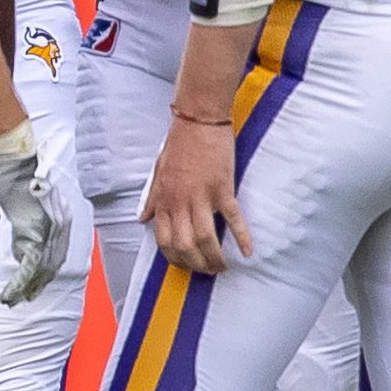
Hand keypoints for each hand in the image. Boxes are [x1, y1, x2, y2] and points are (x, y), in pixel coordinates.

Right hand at [0, 132, 88, 306]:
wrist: (17, 160)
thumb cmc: (20, 175)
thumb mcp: (32, 200)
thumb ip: (33, 220)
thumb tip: (26, 237)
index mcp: (63, 218)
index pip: (58, 254)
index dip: (46, 273)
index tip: (36, 286)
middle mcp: (60, 226)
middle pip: (51, 265)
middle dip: (37, 285)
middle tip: (25, 299)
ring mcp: (49, 230)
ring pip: (40, 269)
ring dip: (26, 288)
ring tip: (13, 300)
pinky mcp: (34, 231)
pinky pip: (28, 265)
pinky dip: (19, 282)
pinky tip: (10, 293)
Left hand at [143, 114, 251, 275]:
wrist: (199, 119)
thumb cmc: (179, 144)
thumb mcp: (158, 172)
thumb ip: (151, 199)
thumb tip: (142, 219)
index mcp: (164, 199)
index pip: (164, 240)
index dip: (174, 259)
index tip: (185, 266)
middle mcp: (180, 202)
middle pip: (184, 245)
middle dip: (196, 265)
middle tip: (207, 271)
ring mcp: (201, 196)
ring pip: (205, 238)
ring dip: (214, 258)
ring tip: (223, 268)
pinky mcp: (222, 188)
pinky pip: (232, 219)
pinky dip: (241, 237)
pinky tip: (248, 252)